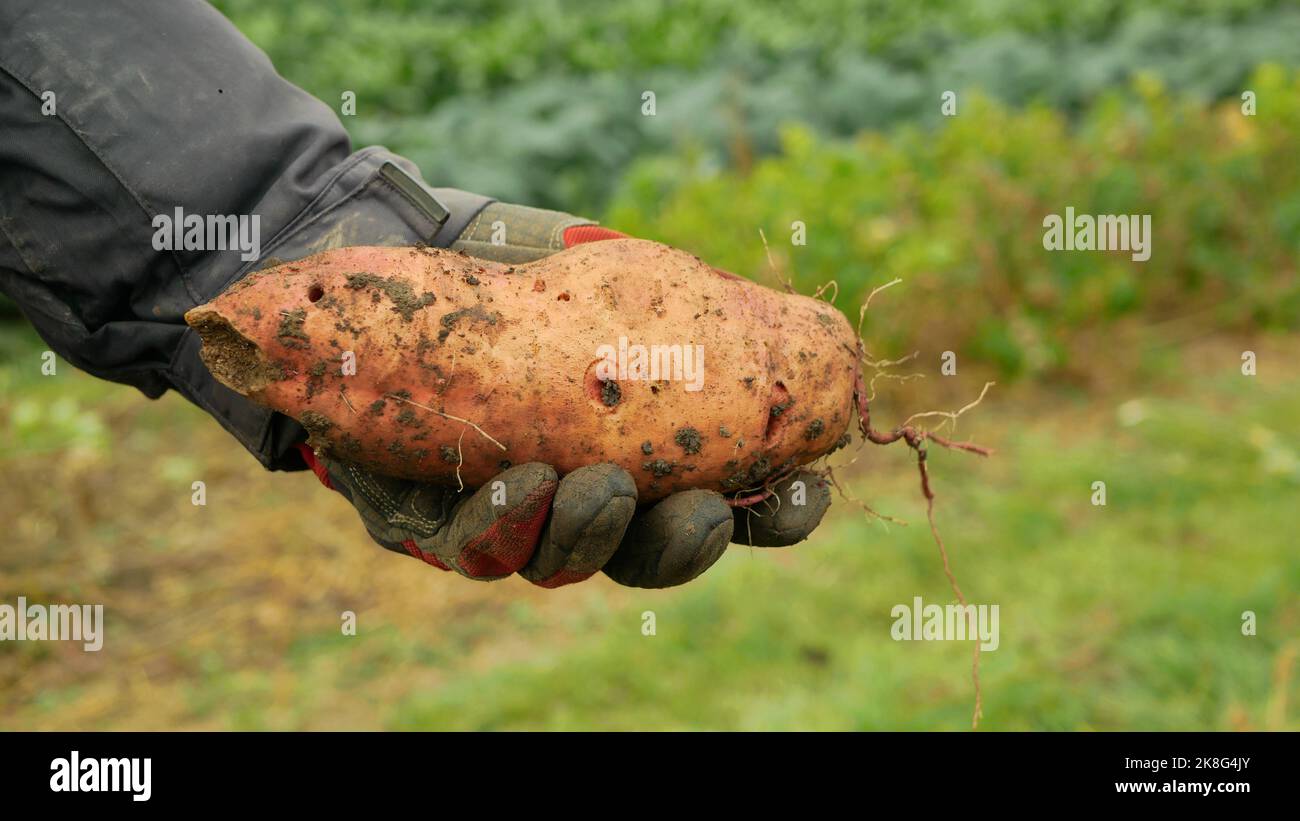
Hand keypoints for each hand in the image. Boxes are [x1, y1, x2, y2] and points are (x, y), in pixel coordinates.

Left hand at [301, 201, 831, 587]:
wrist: (397, 256)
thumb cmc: (526, 268)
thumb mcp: (616, 280)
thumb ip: (683, 315)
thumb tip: (788, 324)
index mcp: (650, 456)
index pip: (726, 508)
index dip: (771, 519)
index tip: (800, 497)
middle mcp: (587, 499)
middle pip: (648, 555)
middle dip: (682, 544)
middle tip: (702, 514)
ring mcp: (510, 515)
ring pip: (561, 561)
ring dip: (590, 533)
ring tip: (603, 486)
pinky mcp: (425, 518)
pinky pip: (469, 543)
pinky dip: (502, 523)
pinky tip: (523, 483)